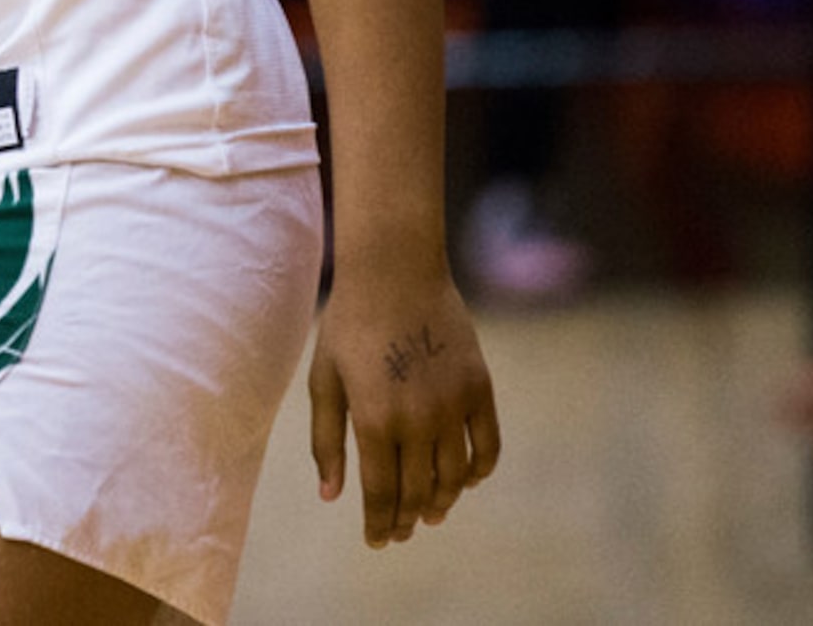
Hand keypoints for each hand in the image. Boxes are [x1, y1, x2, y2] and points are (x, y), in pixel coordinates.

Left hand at [307, 264, 498, 545]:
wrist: (394, 271)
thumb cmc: (349, 323)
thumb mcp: (324, 379)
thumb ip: (326, 440)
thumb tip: (331, 496)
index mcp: (372, 419)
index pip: (380, 493)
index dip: (379, 523)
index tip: (377, 540)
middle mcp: (416, 419)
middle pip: (418, 491)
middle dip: (408, 519)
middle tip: (402, 532)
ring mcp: (452, 406)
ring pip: (454, 478)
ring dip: (443, 502)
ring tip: (432, 512)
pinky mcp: (480, 389)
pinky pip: (487, 447)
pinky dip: (478, 472)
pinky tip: (465, 480)